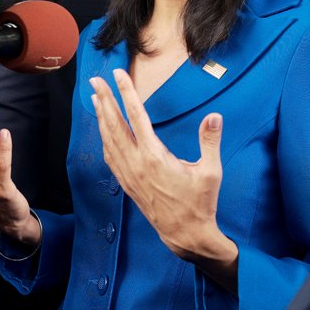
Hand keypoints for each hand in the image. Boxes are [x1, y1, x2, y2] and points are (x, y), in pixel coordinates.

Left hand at [89, 70, 238, 291]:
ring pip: (109, 139)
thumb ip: (210, 141)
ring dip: (101, 117)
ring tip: (95, 98)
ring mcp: (129, 174)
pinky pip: (110, 156)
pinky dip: (104, 139)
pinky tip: (103, 130)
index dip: (126, 93)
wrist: (185, 234)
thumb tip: (214, 116)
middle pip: (115, 124)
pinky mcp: (127, 183)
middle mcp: (136, 163)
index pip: (136, 116)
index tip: (118, 75)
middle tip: (95, 81)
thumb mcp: (211, 172)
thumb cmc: (200, 203)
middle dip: (105, 100)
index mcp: (155, 156)